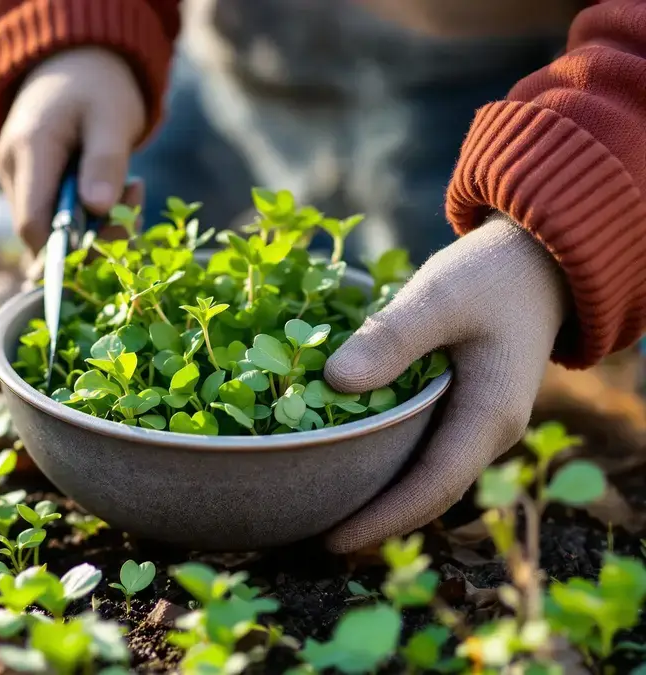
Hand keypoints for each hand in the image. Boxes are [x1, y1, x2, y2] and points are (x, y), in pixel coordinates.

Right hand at [0, 47, 145, 251]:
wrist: (74, 60)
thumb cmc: (97, 84)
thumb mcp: (112, 116)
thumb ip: (105, 162)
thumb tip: (97, 209)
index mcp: (29, 149)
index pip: (33, 223)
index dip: (66, 250)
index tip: (113, 244)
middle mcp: (13, 168)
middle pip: (41, 233)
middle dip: (93, 237)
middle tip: (136, 203)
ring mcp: (17, 178)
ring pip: (50, 229)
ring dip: (96, 225)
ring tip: (133, 188)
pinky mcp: (29, 184)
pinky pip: (55, 217)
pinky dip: (88, 215)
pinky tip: (116, 190)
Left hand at [322, 215, 569, 552]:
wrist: (536, 259)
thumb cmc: (491, 275)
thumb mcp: (439, 297)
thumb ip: (392, 338)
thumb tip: (336, 380)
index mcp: (489, 416)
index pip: (431, 487)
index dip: (382, 518)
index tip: (332, 539)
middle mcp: (488, 431)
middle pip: (427, 493)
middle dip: (376, 520)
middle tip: (311, 536)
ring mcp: (479, 422)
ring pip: (426, 475)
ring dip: (380, 495)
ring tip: (321, 509)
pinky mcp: (465, 408)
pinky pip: (424, 450)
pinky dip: (388, 464)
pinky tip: (346, 464)